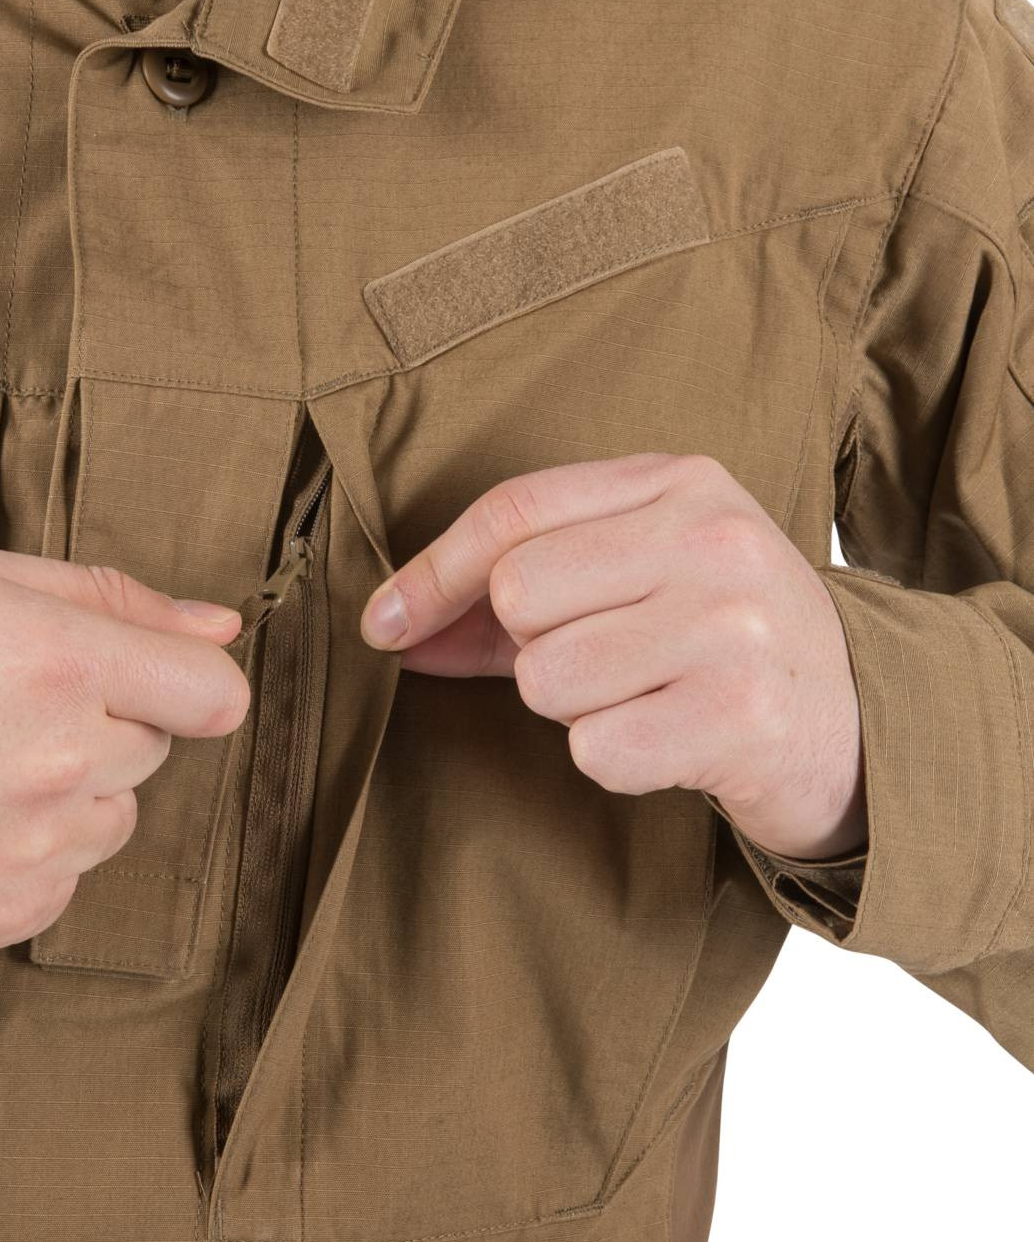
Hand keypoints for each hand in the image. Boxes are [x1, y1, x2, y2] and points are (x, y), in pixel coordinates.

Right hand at [0, 542, 249, 963]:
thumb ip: (110, 596)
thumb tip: (221, 628)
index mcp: (59, 660)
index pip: (214, 694)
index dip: (190, 682)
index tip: (154, 679)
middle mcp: (60, 762)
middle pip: (153, 751)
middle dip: (102, 727)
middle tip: (6, 711)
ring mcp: (33, 850)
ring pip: (112, 820)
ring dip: (70, 796)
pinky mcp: (4, 917)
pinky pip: (65, 882)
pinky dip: (29, 858)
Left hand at [360, 453, 866, 859]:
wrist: (857, 723)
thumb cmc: (717, 642)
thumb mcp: (633, 580)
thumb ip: (510, 599)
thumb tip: (390, 628)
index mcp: (680, 483)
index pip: (514, 512)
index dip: (430, 573)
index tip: (383, 625)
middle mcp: (712, 539)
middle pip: (518, 592)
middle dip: (530, 647)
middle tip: (600, 661)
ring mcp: (733, 624)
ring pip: (547, 677)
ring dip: (573, 707)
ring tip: (644, 696)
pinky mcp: (742, 715)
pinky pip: (595, 747)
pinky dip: (614, 758)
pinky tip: (669, 740)